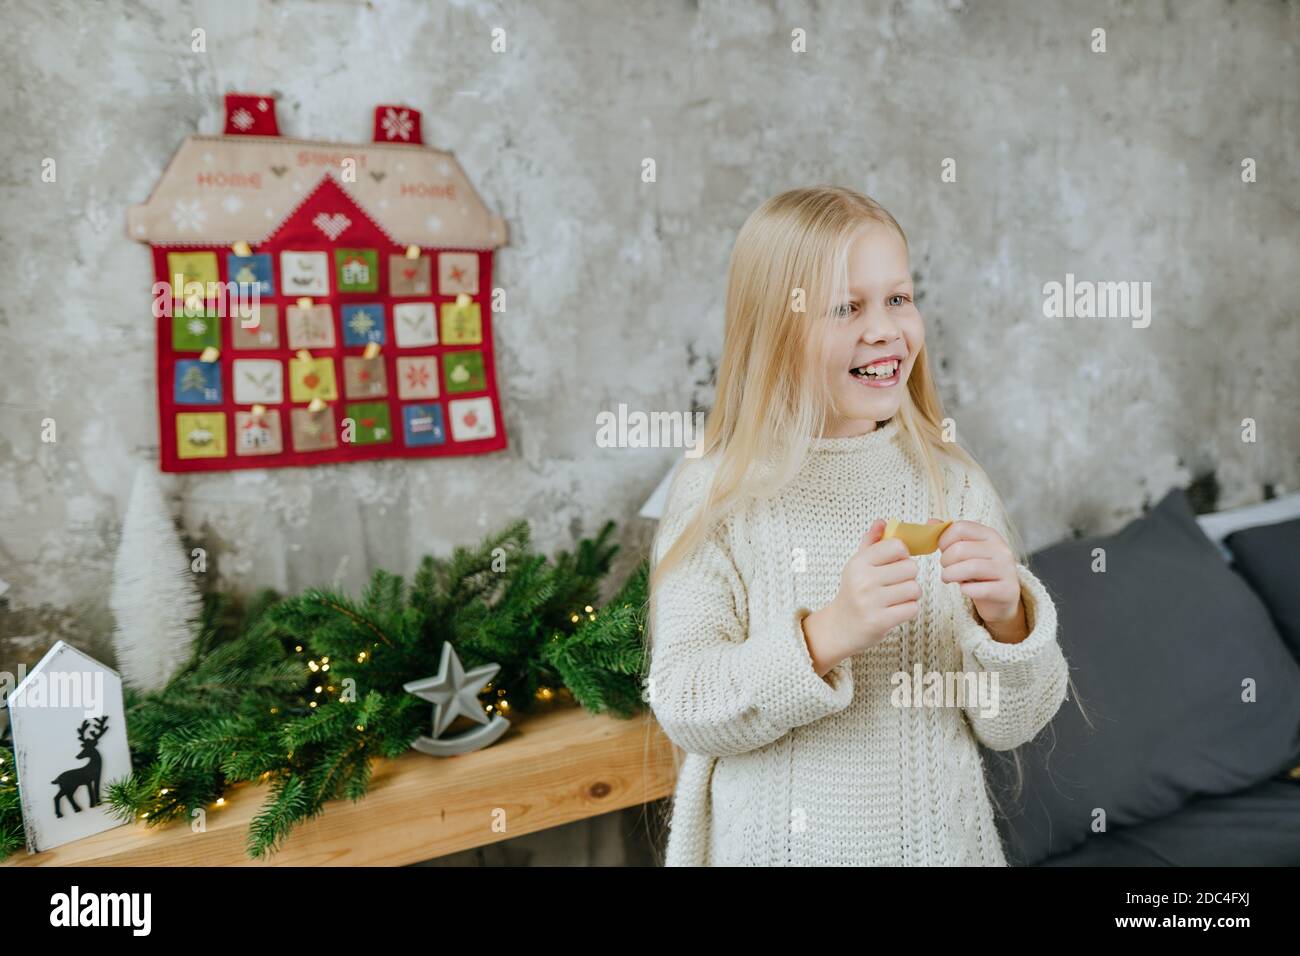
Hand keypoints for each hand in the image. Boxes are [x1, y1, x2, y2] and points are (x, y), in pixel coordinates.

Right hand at [804, 519, 920, 664]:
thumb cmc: (854, 591)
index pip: (897, 547)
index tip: (894, 563)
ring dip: (910, 594)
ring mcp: (871, 602)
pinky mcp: (880, 621)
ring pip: (914, 589)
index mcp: (859, 563)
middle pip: (911, 568)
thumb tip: (882, 522)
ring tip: (896, 597)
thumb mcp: (858, 564)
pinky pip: (912, 608)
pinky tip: (895, 610)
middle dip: (908, 577)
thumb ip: (871, 542)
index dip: (902, 555)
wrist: (840, 626)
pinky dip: (908, 609)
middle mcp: (863, 580)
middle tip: (896, 583)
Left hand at [937, 520, 1026, 640]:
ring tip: (948, 578)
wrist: (1002, 597)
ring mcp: (1007, 570)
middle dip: (945, 561)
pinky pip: (981, 589)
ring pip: (971, 568)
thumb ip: (949, 536)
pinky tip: (964, 590)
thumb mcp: (965, 551)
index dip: (944, 540)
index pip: (960, 528)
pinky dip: (966, 590)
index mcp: (989, 534)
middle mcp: (1001, 549)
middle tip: (945, 568)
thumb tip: (930, 521)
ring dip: (951, 575)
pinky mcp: (1008, 590)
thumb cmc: (978, 571)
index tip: (942, 551)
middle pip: (961, 549)